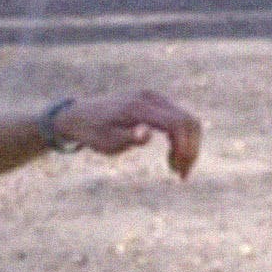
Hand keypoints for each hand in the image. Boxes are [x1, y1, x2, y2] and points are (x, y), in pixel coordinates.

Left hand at [53, 89, 203, 176]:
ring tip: (176, 169)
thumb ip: (128, 137)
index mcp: (139, 107)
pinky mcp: (156, 102)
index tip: (178, 172)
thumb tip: (147, 133)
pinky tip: (172, 156)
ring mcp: (155, 97)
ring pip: (187, 120)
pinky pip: (179, 119)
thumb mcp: (106, 141)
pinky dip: (182, 139)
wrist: (80, 115)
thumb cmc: (93, 132)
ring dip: (189, 146)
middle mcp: (150, 97)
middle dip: (191, 149)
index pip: (177, 123)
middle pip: (188, 121)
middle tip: (181, 174)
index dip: (185, 148)